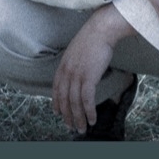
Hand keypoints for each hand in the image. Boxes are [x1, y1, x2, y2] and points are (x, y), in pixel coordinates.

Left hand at [52, 4, 134, 133]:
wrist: (102, 29)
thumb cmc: (94, 37)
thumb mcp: (78, 50)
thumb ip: (75, 62)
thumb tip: (80, 71)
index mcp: (63, 65)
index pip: (56, 89)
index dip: (57, 103)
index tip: (58, 113)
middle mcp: (67, 72)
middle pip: (64, 99)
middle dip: (67, 116)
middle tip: (72, 127)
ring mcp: (77, 75)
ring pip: (74, 103)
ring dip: (79, 118)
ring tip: (83, 128)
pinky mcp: (88, 77)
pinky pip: (86, 100)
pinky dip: (89, 112)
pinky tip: (92, 119)